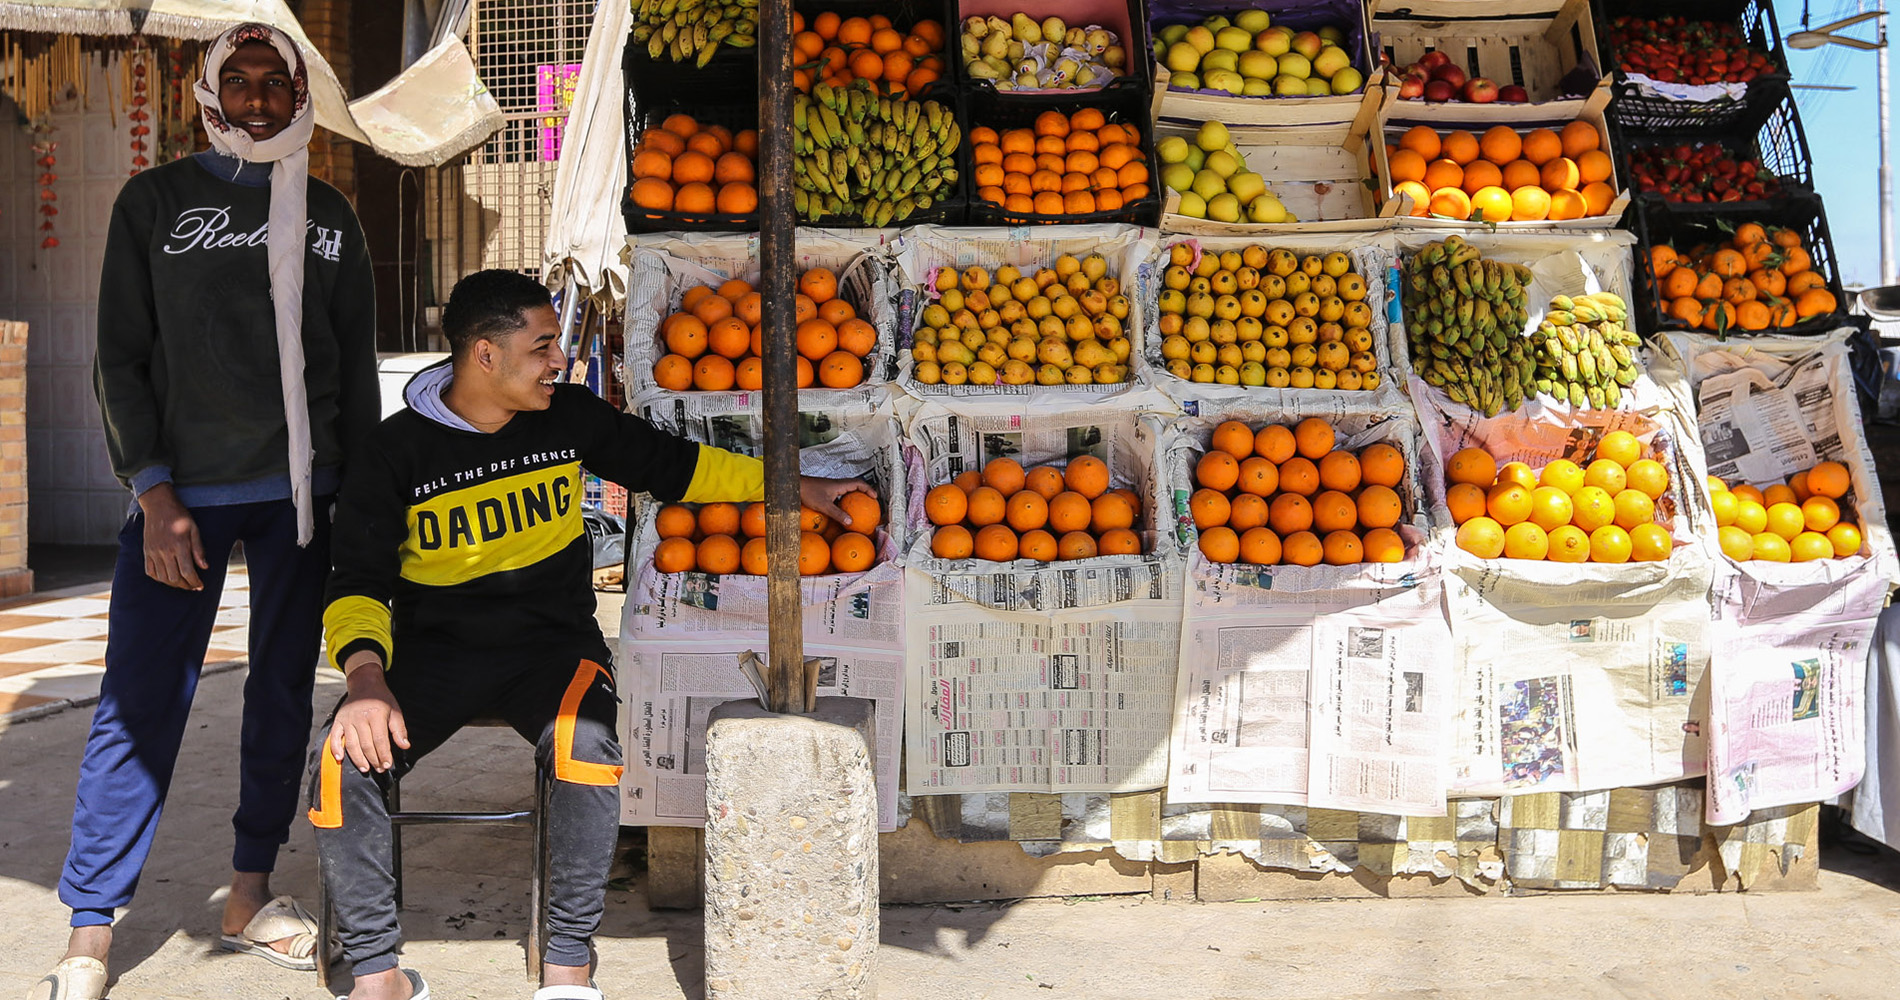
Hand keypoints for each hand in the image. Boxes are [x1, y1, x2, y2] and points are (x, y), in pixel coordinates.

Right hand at [138, 483, 207, 589]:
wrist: (159, 506)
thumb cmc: (179, 516)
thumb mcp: (194, 530)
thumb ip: (198, 550)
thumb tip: (204, 567)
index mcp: (179, 546)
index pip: (187, 572)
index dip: (194, 582)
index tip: (200, 586)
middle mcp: (165, 551)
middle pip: (174, 578)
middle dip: (185, 585)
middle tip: (193, 585)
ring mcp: (153, 552)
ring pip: (162, 578)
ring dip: (173, 584)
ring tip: (182, 583)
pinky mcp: (146, 551)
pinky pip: (150, 572)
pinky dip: (159, 578)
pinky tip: (167, 578)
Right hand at [330, 654, 408, 772]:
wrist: (365, 684)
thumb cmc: (382, 699)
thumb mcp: (395, 711)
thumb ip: (399, 730)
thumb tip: (405, 746)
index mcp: (376, 715)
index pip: (380, 740)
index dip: (384, 755)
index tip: (387, 765)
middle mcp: (360, 717)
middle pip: (366, 745)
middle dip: (373, 759)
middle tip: (379, 769)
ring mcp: (347, 719)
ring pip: (351, 744)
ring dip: (358, 759)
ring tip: (365, 768)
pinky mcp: (338, 720)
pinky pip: (334, 737)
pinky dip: (335, 749)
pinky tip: (340, 759)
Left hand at [799, 476, 873, 526]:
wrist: (794, 485)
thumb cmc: (807, 492)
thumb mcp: (824, 506)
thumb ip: (837, 514)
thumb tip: (850, 523)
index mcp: (839, 484)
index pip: (859, 483)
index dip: (869, 489)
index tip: (874, 497)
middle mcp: (836, 484)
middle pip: (855, 486)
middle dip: (864, 493)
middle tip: (869, 501)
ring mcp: (830, 488)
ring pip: (846, 491)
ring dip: (853, 497)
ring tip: (857, 508)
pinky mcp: (825, 492)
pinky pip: (838, 496)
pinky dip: (843, 502)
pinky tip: (841, 512)